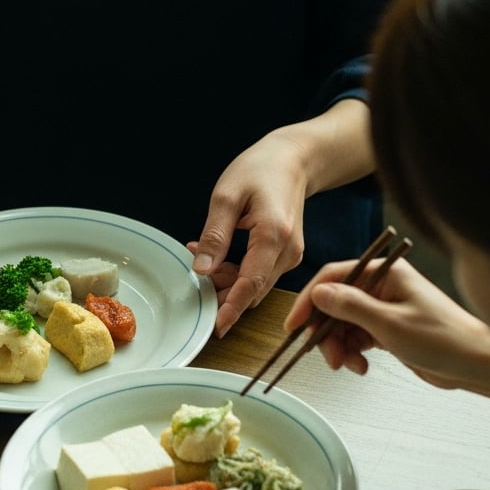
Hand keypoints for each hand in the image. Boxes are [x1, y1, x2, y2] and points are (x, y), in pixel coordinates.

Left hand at [189, 128, 309, 337]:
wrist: (294, 160)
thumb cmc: (260, 169)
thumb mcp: (226, 195)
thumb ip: (215, 235)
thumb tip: (201, 270)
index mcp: (274, 235)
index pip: (250, 284)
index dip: (231, 308)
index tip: (216, 328)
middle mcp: (288, 251)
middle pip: (252, 289)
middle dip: (221, 289)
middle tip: (195, 266)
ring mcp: (292, 256)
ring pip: (255, 285)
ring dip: (227, 280)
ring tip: (204, 252)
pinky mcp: (289, 256)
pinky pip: (260, 275)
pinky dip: (238, 272)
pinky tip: (219, 255)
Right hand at [287, 257, 489, 407]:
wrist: (475, 364)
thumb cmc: (443, 339)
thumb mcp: (390, 323)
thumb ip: (350, 306)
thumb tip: (319, 293)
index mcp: (385, 272)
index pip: (334, 276)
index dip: (310, 300)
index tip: (294, 325)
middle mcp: (382, 285)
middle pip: (335, 303)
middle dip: (326, 331)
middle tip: (329, 357)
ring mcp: (384, 307)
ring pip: (343, 324)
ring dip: (339, 346)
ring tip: (349, 366)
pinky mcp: (387, 328)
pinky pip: (356, 337)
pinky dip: (353, 352)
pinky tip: (361, 366)